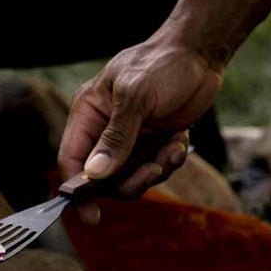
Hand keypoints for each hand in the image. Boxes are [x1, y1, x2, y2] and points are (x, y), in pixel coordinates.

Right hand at [58, 33, 223, 223]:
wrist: (200, 54)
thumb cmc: (161, 64)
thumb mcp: (135, 96)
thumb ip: (116, 137)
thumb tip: (95, 174)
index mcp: (88, 113)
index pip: (71, 159)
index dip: (76, 189)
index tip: (91, 215)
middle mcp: (104, 129)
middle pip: (103, 177)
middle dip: (128, 181)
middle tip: (152, 172)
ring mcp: (130, 137)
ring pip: (131, 177)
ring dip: (154, 171)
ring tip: (171, 151)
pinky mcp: (153, 142)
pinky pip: (155, 168)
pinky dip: (169, 161)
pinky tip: (179, 142)